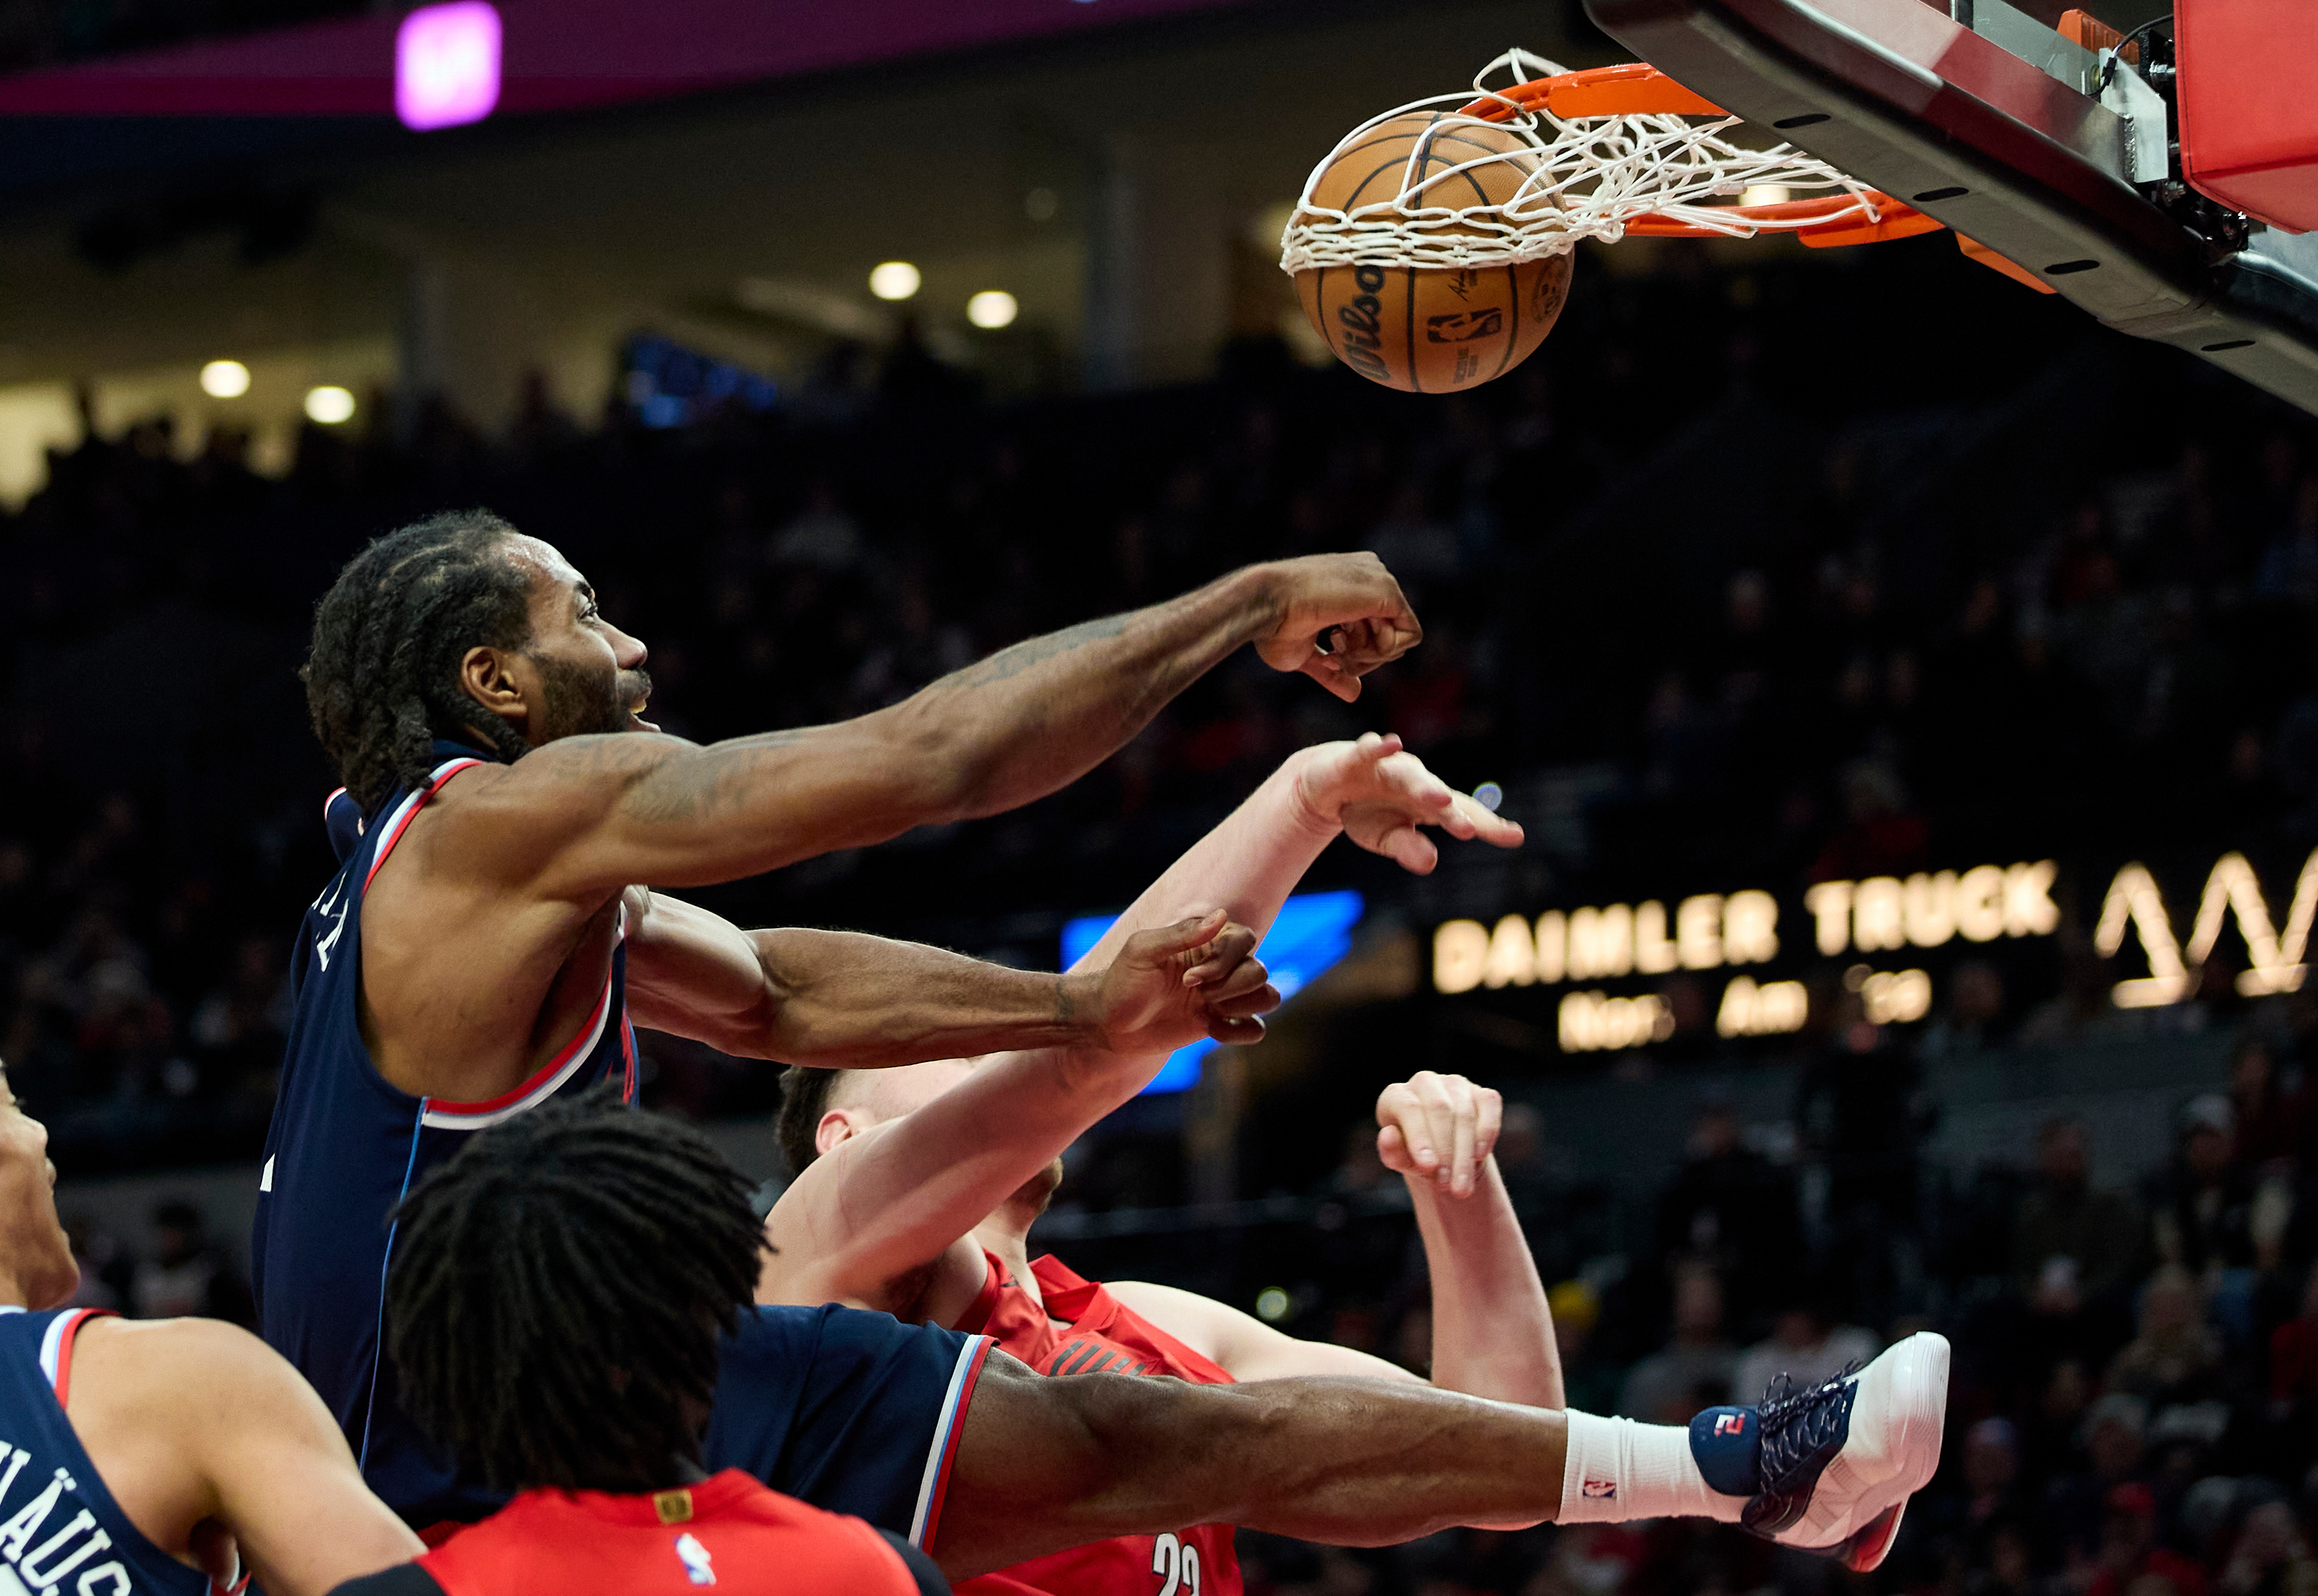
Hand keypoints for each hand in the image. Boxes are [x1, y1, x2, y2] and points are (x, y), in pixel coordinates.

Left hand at [1080, 910, 1280, 1054]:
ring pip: (1267, 997)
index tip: (1188, 978)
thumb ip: (1182, 934)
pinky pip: (1255, 1029)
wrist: (1107, 1022)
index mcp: (1206, 942)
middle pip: (1259, 971)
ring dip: (1241, 1007)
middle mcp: (1221, 967)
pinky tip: (1208, 1029)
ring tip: (1207, 1012)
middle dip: (1230, 987)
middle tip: (1192, 993)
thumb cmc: (1121, 980)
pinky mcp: (1220, 1024)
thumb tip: (1222, 916)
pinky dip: (1239, 1032)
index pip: (1245, 940)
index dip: (1225, 962)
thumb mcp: (1143, 950)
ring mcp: (1222, 997)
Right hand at [1252, 554, 1421, 702]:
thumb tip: (1355, 694)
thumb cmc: (1272, 626)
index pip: (1375, 629)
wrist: (1264, 603)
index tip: (1327, 655)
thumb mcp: (1305, 655)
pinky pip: (1410, 635)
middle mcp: (1369, 575)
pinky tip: (1351, 646)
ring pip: (1400, 636)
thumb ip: (1333, 670)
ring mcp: (1379, 580)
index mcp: (1350, 583)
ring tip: (1335, 645)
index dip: (1355, 653)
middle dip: (1362, 656)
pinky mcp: (1388, 591)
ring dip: (1367, 655)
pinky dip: (1382, 652)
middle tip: (1332, 655)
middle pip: (1389, 634)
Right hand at [1293, 733, 1523, 873]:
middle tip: (1468, 830)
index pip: (1463, 814)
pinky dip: (1380, 747)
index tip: (1515, 836)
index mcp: (1428, 804)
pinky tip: (1392, 744)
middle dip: (1453, 812)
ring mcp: (1388, 767)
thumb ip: (1409, 848)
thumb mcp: (1386, 838)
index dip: (1488, 826)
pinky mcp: (1358, 758)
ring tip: (1439, 798)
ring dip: (1424, 786)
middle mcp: (1415, 781)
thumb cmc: (1368, 812)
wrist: (1328, 785)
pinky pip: (1370, 750)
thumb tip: (1431, 863)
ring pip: (1410, 775)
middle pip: (1439, 795)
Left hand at [1376, 1071, 1500, 1198]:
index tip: (1428, 1166)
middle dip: (1446, 1150)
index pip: (1409, 1107)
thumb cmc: (1416, 1155)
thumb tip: (1388, 1135)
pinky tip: (1480, 1155)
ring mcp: (1455, 1084)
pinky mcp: (1482, 1093)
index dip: (1419, 1136)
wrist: (1444, 1156)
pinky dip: (1486, 1131)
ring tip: (1461, 1186)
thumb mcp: (1401, 1159)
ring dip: (1465, 1153)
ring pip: (1465, 1112)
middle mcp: (1425, 1082)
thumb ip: (1391, 1151)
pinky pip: (1489, 1105)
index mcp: (1397, 1095)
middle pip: (1439, 1109)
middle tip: (1447, 1185)